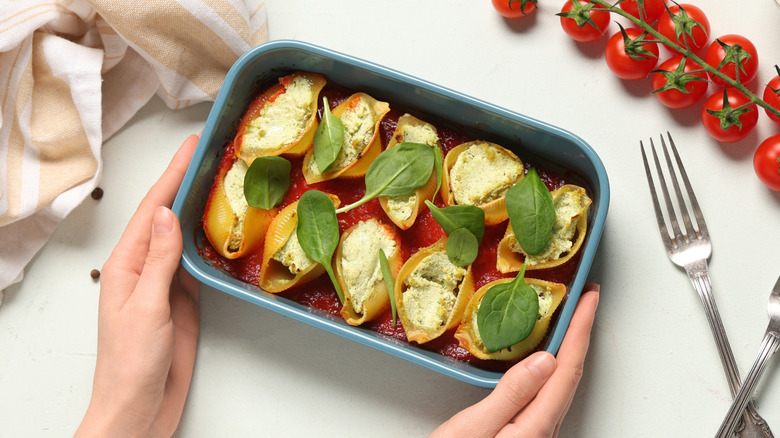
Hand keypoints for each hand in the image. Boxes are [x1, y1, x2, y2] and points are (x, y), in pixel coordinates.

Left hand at [76, 134, 200, 437]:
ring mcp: (165, 282)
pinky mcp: (184, 299)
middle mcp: (145, 267)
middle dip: (187, 182)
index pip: (151, 210)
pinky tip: (224, 228)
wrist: (140, 407)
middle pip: (168, 216)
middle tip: (212, 154)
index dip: (172, 176)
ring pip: (185, 236)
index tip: (191, 148)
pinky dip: (211, 241)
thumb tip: (166, 215)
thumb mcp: (145, 308)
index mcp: (126, 264)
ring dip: (201, 208)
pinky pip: (198, 262)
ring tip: (222, 181)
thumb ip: (158, 261)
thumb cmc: (130, 364)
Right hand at [429, 283, 599, 437]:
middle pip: (571, 374)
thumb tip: (544, 361)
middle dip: (580, 333)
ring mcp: (535, 434)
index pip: (567, 369)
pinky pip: (547, 393)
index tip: (589, 299)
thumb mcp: (474, 428)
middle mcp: (543, 432)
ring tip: (569, 319)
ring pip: (560, 384)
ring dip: (568, 348)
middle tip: (583, 300)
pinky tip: (543, 357)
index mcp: (536, 427)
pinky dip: (551, 366)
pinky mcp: (525, 434)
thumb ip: (511, 395)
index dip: (580, 329)